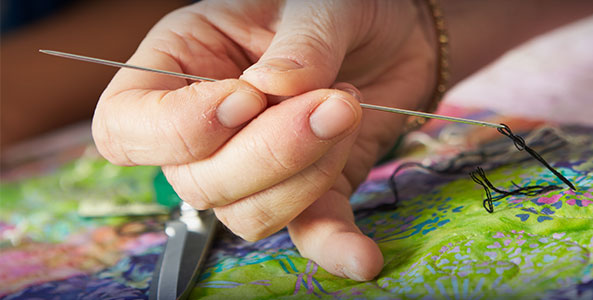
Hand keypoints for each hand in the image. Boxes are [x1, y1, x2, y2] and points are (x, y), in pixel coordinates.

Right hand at [93, 0, 438, 279]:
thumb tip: (273, 90)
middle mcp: (208, 129)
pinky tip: (361, 256)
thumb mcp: (313, 4)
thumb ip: (298, 47)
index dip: (177, 130)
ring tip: (350, 108)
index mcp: (178, 67)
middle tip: (334, 100)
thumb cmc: (333, 5)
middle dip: (270, 151)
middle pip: (200, 182)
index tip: (245, 99)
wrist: (395, 27)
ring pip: (250, 213)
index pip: (126, 127)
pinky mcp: (314, 192)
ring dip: (308, 174)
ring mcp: (257, 169)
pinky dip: (335, 245)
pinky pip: (310, 232)